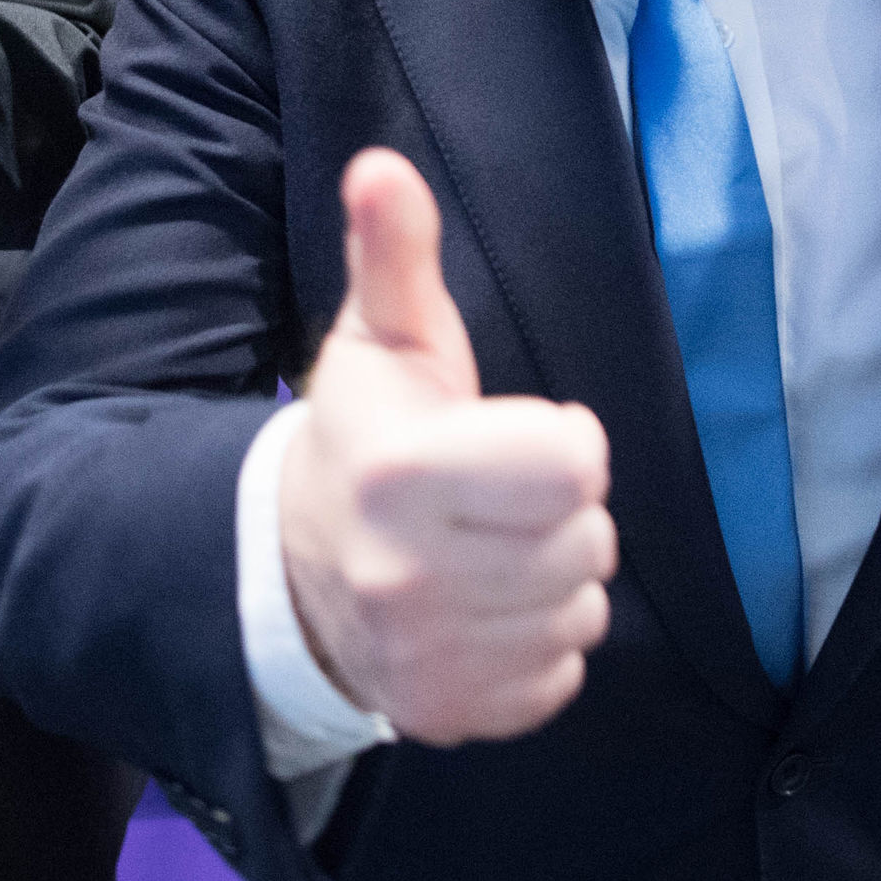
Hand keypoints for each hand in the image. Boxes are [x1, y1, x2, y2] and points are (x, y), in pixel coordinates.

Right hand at [276, 150, 615, 743]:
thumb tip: (381, 166)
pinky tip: (486, 608)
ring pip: (581, 610)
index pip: (573, 464)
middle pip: (589, 541)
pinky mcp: (447, 713)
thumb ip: (393, 252)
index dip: (560, 440)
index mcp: (400, 473)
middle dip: (561, 511)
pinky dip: (538, 644)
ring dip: (555, 577)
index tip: (513, 435)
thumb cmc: (365, 436)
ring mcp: (426, 657)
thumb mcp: (380, 340)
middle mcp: (406, 577)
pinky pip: (560, 674)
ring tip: (492, 549)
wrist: (292, 568)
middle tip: (499, 496)